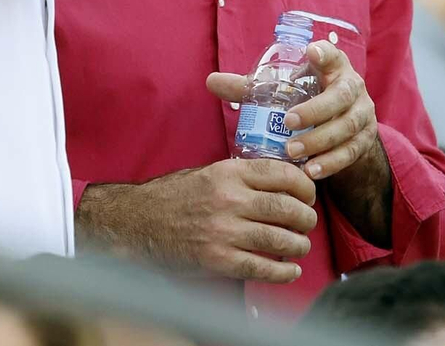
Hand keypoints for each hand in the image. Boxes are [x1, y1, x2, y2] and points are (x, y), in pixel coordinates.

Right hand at [76, 159, 317, 283]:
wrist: (136, 223)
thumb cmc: (172, 196)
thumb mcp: (207, 172)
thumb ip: (241, 176)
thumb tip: (281, 183)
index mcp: (228, 173)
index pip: (282, 175)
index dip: (304, 187)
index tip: (309, 195)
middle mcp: (229, 199)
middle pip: (287, 209)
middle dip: (306, 218)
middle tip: (307, 223)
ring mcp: (223, 231)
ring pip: (279, 239)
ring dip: (298, 245)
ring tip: (300, 246)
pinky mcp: (217, 260)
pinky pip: (261, 268)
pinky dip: (282, 272)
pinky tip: (289, 270)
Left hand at [209, 40, 380, 181]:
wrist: (343, 130)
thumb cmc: (306, 101)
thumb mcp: (283, 92)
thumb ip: (251, 88)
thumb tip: (211, 81)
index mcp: (332, 68)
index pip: (332, 54)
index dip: (325, 53)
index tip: (311, 52)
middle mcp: (352, 88)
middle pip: (341, 95)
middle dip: (316, 110)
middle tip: (288, 122)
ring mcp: (363, 115)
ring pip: (346, 127)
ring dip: (320, 140)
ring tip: (292, 152)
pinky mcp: (365, 141)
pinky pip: (351, 153)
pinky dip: (331, 163)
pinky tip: (311, 172)